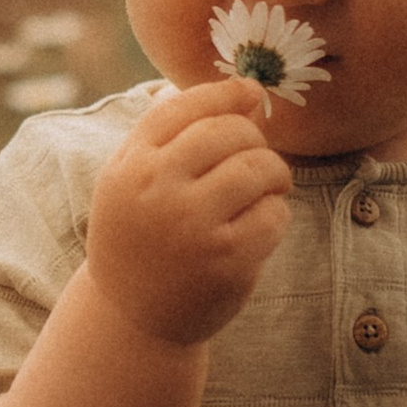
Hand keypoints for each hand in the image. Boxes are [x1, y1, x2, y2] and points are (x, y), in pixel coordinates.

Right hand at [85, 74, 293, 348]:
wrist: (132, 316)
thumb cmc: (142, 235)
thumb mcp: (133, 180)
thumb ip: (176, 133)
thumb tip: (247, 89)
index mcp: (131, 166)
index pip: (185, 106)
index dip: (227, 92)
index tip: (250, 93)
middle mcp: (157, 190)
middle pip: (231, 132)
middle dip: (255, 141)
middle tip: (255, 162)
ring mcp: (192, 227)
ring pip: (260, 169)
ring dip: (274, 176)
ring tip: (265, 191)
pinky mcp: (226, 261)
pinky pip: (274, 215)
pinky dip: (275, 216)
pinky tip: (256, 229)